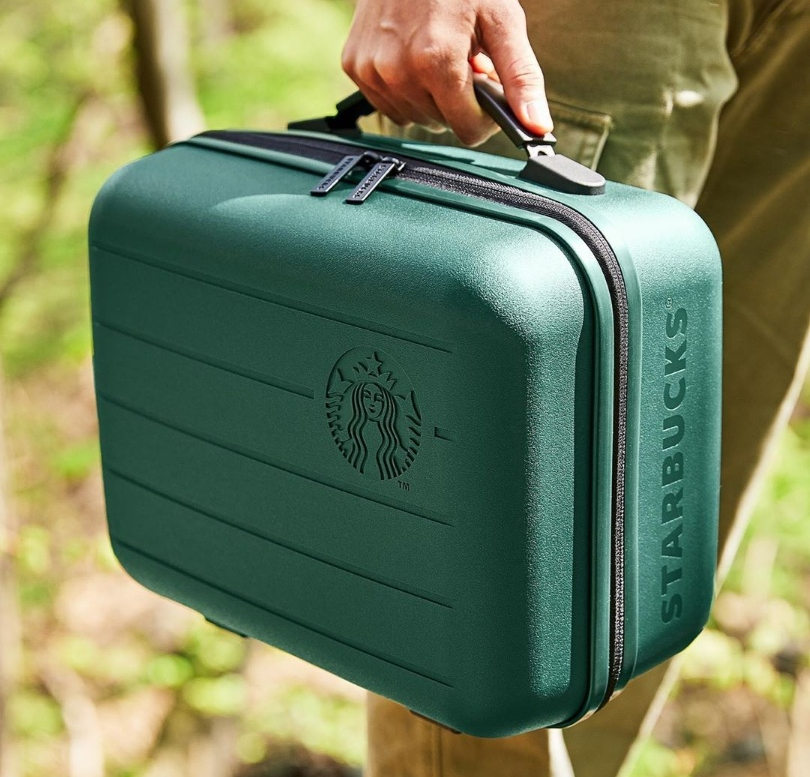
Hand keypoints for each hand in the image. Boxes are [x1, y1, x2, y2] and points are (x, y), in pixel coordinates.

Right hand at [341, 0, 552, 146]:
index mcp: (436, 61)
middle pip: (442, 124)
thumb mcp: (502, 20)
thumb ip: (521, 77)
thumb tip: (537, 125)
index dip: (485, 117)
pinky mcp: (355, 66)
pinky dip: (405, 90)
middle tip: (464, 62)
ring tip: (438, 56)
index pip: (468, 130)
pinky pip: (388, 105)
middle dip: (457, 100)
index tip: (488, 91)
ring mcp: (371, 70)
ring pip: (415, 118)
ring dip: (431, 97)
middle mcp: (398, 70)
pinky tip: (412, 58)